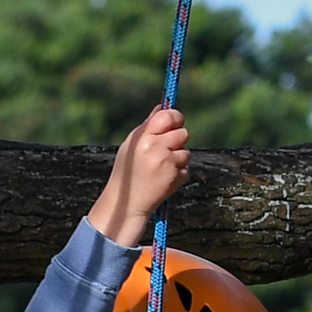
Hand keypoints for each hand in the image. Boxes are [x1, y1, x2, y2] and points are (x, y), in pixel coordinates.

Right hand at [89, 106, 188, 246]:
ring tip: (160, 169)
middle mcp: (155, 149)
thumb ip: (148, 127)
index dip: (175, 118)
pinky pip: (185, 168)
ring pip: (185, 152)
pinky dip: (177, 174)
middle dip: (177, 141)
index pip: (168, 116)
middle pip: (182, 133)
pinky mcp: (176, 177)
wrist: (126, 205)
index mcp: (142, 138)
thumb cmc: (127, 173)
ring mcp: (167, 164)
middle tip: (164, 151)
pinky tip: (162, 180)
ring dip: (177, 159)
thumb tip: (163, 107)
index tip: (175, 122)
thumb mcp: (131, 147)